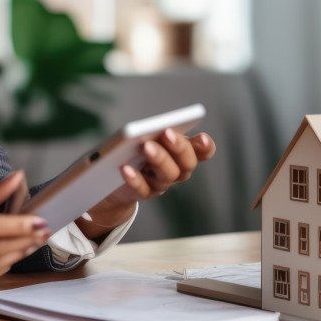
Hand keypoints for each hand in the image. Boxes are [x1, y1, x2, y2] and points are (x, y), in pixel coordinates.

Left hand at [80, 130, 216, 235]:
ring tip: (147, 146)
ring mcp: (161, 183)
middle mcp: (178, 170)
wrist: (114, 178)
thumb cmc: (136, 149)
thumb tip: (147, 127)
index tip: (202, 137)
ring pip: (168, 175)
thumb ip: (153, 131)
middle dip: (179, 147)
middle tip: (167, 133)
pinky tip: (125, 168)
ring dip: (159, 159)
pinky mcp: (143, 193)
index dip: (205, 146)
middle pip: (187, 163)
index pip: (204, 151)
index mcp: (183, 152)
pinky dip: (135, 178)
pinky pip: (142, 188)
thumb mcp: (148, 137)